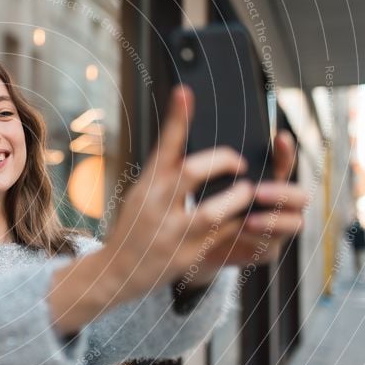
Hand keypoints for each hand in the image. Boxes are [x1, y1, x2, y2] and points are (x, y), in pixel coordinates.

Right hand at [100, 85, 254, 300]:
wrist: (117, 271)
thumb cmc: (135, 225)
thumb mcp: (142, 191)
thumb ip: (164, 167)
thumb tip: (181, 131)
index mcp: (147, 184)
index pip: (164, 145)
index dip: (176, 118)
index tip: (185, 92)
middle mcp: (156, 205)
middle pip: (190, 172)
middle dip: (222, 162)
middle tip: (239, 163)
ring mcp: (171, 232)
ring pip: (213, 211)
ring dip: (237, 197)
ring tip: (245, 191)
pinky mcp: (186, 256)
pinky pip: (222, 238)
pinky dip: (239, 226)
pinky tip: (247, 220)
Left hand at [187, 129, 307, 283]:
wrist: (199, 242)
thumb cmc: (208, 204)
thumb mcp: (210, 183)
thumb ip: (218, 166)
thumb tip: (211, 144)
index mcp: (270, 180)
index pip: (285, 162)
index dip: (286, 151)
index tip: (279, 138)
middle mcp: (280, 203)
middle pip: (300, 196)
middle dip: (282, 193)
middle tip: (257, 192)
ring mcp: (278, 227)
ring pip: (295, 223)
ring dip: (272, 221)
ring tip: (247, 220)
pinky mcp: (268, 249)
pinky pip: (272, 246)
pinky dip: (257, 241)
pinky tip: (239, 235)